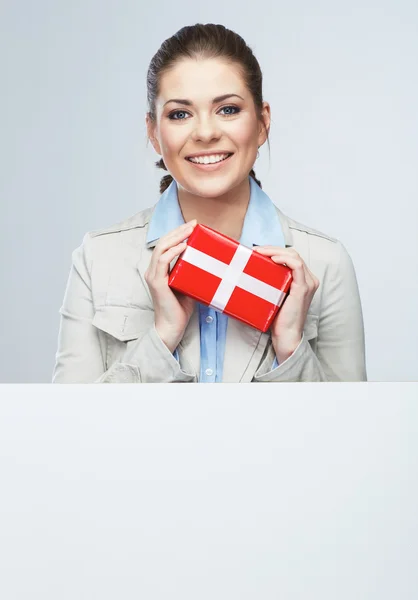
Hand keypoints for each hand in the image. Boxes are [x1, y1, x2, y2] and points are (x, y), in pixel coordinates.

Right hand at [144, 220, 197, 351]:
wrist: (171, 327)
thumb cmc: (180, 309)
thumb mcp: (189, 285)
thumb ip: (193, 273)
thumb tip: (210, 262)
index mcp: (159, 270)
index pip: (166, 245)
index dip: (177, 233)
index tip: (193, 226)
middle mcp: (153, 270)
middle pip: (163, 242)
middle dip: (178, 230)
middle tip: (193, 223)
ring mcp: (153, 276)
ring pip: (161, 248)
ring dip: (176, 237)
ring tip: (190, 230)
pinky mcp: (157, 283)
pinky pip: (163, 261)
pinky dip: (173, 251)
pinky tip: (184, 246)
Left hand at [253, 246, 319, 361]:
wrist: (286, 335)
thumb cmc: (278, 318)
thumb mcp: (274, 295)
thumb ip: (271, 282)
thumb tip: (251, 270)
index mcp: (304, 280)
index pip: (291, 257)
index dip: (274, 250)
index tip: (257, 252)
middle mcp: (309, 279)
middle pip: (292, 254)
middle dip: (273, 248)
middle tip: (256, 250)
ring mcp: (308, 283)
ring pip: (294, 256)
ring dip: (276, 251)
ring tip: (261, 252)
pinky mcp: (303, 288)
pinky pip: (297, 265)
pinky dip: (285, 258)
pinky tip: (273, 258)